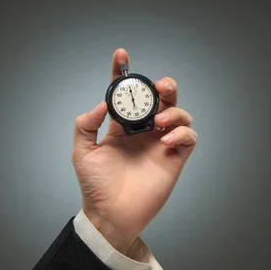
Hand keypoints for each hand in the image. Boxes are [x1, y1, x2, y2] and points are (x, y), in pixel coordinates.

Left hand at [71, 48, 197, 254]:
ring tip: (158, 123)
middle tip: (159, 88)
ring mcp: (160, 144)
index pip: (126, 94)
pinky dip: (182, 133)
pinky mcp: (174, 159)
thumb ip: (86, 124)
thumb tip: (101, 103)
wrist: (111, 214)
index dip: (125, 72)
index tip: (121, 55)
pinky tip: (165, 142)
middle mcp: (144, 131)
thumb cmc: (95, 186)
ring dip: (173, 111)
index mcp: (122, 126)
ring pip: (179, 113)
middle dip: (164, 86)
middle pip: (162, 98)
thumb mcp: (82, 151)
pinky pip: (188, 137)